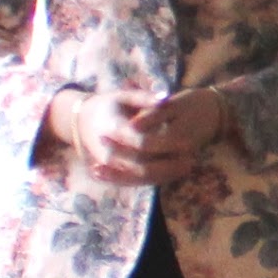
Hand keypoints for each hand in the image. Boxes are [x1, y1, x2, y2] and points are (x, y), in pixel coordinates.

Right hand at [72, 88, 229, 188]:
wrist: (84, 122)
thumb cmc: (109, 106)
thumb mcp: (123, 96)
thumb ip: (144, 98)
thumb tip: (166, 98)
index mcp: (113, 129)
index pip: (141, 141)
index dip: (166, 144)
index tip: (188, 142)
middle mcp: (109, 151)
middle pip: (142, 165)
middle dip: (169, 166)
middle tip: (193, 160)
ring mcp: (111, 165)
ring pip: (140, 177)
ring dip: (166, 174)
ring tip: (189, 167)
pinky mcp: (114, 172)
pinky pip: (136, 180)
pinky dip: (157, 178)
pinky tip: (176, 173)